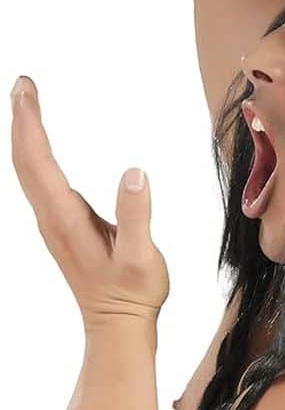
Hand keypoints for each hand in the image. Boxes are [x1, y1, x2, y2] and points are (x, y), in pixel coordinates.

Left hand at [10, 76, 168, 329]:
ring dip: (24, 134)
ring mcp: (54, 222)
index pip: (38, 161)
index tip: (25, 90)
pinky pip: (39, 180)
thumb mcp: (140, 257)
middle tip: (22, 83)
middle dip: (20, 119)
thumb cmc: (132, 293)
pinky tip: (40, 145)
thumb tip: (136, 171)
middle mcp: (52, 217)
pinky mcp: (63, 225)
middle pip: (25, 161)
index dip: (29, 123)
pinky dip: (34, 152)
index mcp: (66, 218)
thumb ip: (136, 215)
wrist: (117, 326)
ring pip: (28, 170)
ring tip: (27, 103)